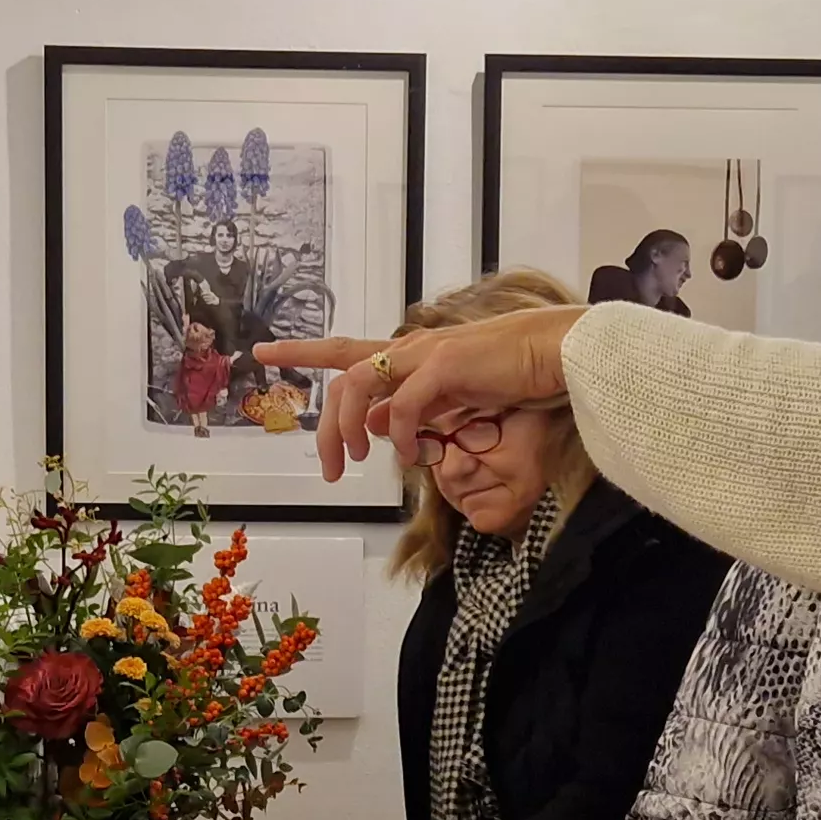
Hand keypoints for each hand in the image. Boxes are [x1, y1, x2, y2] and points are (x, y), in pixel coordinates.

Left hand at [260, 304, 585, 481]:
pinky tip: (408, 455)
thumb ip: (411, 411)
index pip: (346, 350)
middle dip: (326, 427)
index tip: (265, 351)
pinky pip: (403, 406)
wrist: (555, 354)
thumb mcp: (452, 402)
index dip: (303, 351)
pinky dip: (398, 435)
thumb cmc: (514, 378)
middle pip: (342, 379)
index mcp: (411, 356)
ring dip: (348, 429)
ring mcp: (425, 354)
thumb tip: (375, 426)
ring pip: (357, 386)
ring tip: (358, 462)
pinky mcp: (445, 365)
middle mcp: (410, 349)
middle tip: (331, 470)